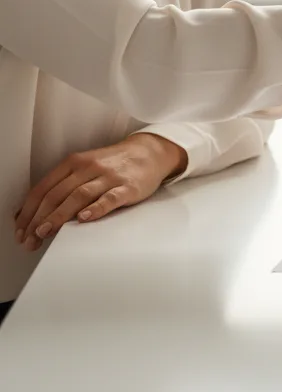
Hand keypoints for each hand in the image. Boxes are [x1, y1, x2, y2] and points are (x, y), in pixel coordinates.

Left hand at [13, 133, 186, 250]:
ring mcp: (109, 177)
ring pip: (78, 196)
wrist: (149, 152)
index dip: (28, 211)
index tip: (21, 230)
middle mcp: (89, 167)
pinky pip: (110, 198)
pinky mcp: (128, 187)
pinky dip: (96, 208)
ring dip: (58, 216)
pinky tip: (84, 218)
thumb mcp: (85, 168)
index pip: (44, 188)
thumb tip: (33, 212)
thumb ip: (62, 186)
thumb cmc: (114, 164)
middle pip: (57, 194)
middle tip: (29, 238)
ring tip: (45, 232)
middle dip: (39, 219)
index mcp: (74, 162)